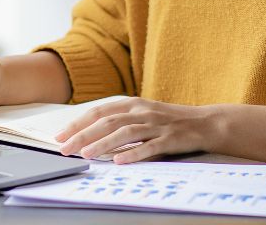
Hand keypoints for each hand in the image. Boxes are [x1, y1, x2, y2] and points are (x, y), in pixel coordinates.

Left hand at [55, 97, 220, 164]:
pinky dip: (133, 154)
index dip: (78, 123)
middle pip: (107, 122)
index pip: (98, 112)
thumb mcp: (143, 115)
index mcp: (133, 104)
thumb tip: (90, 134)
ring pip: (124, 133)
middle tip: (64, 148)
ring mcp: (156, 124)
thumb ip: (120, 121)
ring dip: (102, 144)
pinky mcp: (170, 139)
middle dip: (82, 135)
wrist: (206, 123)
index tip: (59, 136)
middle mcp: (142, 111)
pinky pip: (150, 147)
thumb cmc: (169, 122)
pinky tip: (119, 162)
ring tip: (85, 154)